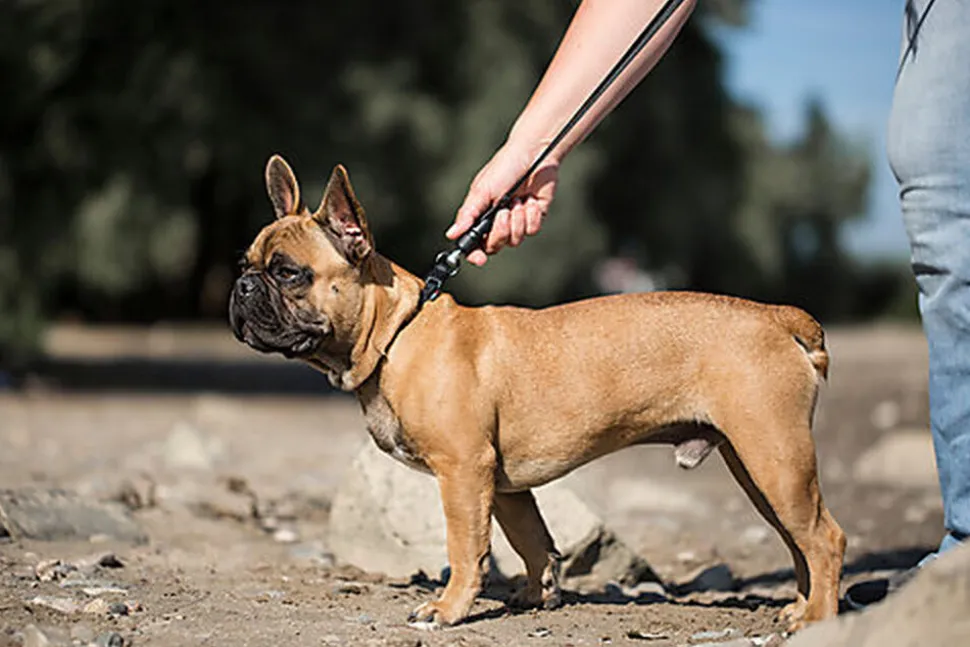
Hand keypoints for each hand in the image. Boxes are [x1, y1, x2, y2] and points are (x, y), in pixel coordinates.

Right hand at [446, 143, 558, 265]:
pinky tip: (530, 201)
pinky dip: (531, 216)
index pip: (474, 244)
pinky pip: (532, 230)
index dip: (474, 255)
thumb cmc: (504, 168)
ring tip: (518, 200)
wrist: (533, 156)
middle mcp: (497, 222)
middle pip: (495, 246)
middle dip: (500, 231)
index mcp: (481, 215)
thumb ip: (468, 215)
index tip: (479, 259)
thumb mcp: (482, 191)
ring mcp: (516, 221)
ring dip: (517, 219)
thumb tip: (451, 234)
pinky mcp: (534, 218)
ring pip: (515, 240)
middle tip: (504, 211)